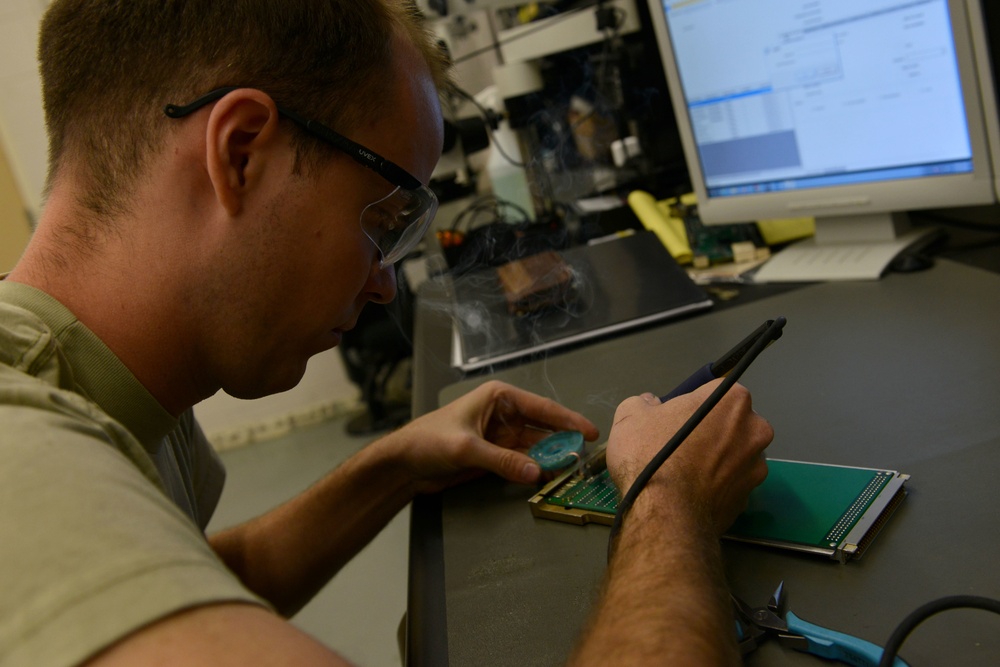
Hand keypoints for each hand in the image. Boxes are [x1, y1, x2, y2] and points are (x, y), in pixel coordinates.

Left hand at [382, 380, 599, 494]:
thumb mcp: (466, 448)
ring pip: (535, 447)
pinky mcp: (495, 456)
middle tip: (585, 455)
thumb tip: (535, 471)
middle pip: (543, 427)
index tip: (590, 431)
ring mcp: (500, 436)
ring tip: (571, 470)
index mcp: (498, 398)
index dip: (568, 419)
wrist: (403, 463)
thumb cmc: (427, 441)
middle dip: (564, 441)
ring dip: (551, 458)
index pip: (541, 407)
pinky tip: (548, 476)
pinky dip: (535, 469)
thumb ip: (501, 460)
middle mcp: (503, 414)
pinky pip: (522, 462)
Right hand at [605, 379, 771, 534]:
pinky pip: (730, 484)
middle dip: (709, 432)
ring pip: (734, 456)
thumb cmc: (651, 454)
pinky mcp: (750, 498)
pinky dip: (715, 486)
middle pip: (730, 423)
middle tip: (678, 446)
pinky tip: (691, 493)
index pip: (713, 392)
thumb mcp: (630, 415)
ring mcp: (757, 467)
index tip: (673, 420)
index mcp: (732, 400)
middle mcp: (755, 429)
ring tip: (684, 474)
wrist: (664, 514)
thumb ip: (644, 403)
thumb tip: (652, 406)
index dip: (690, 405)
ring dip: (715, 460)